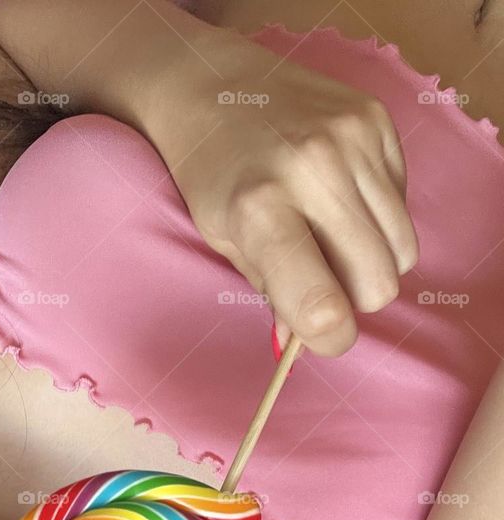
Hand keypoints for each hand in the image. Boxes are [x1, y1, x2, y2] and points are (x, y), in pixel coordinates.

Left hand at [147, 27, 418, 357]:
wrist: (212, 86)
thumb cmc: (213, 174)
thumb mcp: (223, 240)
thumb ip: (272, 291)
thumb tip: (306, 339)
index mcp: (260, 210)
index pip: (321, 304)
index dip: (330, 338)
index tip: (323, 336)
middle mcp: (313, 170)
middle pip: (378, 283)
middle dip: (356, 299)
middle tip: (323, 282)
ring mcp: (352, 140)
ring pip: (401, 249)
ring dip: (373, 261)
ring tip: (330, 239)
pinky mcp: (376, 120)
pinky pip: (402, 204)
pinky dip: (377, 218)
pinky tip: (338, 198)